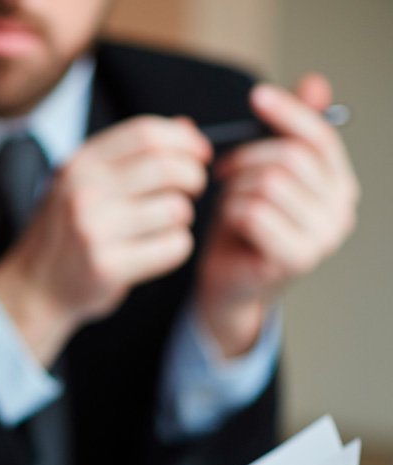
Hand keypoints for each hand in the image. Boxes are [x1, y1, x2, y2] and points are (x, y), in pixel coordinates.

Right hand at [0, 116, 210, 365]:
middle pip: (166, 167)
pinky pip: (173, 247)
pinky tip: (158, 250)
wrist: (34, 287)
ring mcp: (93, 230)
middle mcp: (83, 192)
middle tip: (191, 191)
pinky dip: (177, 247)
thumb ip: (130, 155)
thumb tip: (188, 129)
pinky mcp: (107, 266)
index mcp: (79, 164)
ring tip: (164, 225)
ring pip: (175, 209)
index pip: (146, 134)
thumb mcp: (84, 182)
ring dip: (182, 217)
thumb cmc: (67, 232)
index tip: (199, 155)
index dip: (184, 141)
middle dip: (193, 177)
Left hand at [197, 74, 359, 356]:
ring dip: (235, 189)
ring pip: (269, 184)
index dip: (288, 113)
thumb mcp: (262, 172)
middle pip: (290, 158)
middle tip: (221, 171)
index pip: (320, 137)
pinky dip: (232, 212)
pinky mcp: (297, 258)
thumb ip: (286, 132)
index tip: (256, 96)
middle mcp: (341, 210)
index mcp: (339, 184)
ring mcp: (323, 237)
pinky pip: (255, 212)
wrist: (229, 284)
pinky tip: (229, 225)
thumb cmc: (243, 226)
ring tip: (227, 203)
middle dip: (246, 158)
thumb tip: (315, 82)